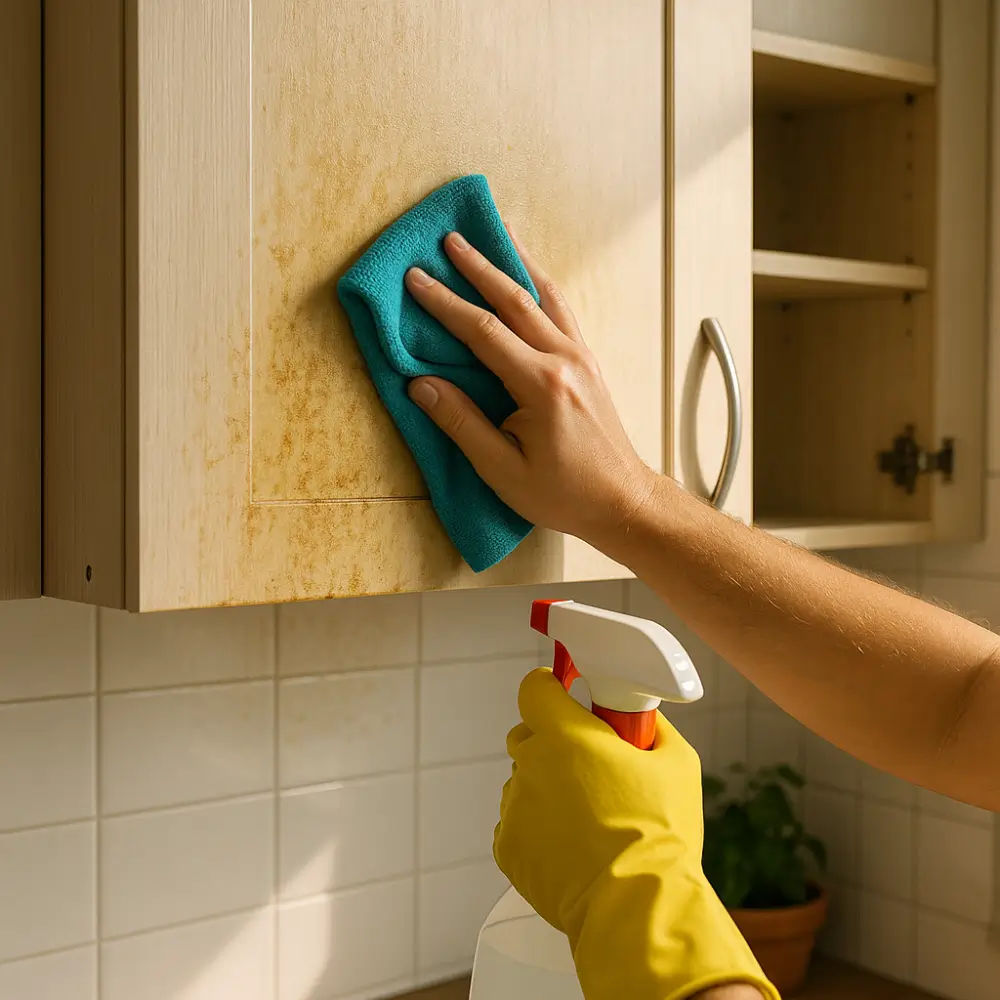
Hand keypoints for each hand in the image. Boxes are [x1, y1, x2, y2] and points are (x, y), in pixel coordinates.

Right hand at [405, 230, 655, 547]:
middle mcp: (565, 359)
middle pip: (514, 299)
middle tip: (449, 238)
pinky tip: (527, 273)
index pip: (483, 331)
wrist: (622, 500)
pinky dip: (540, 284)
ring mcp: (581, 357)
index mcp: (541, 385)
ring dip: (514, 262)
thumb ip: (462, 423)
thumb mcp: (503, 470)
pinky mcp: (588, 362)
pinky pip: (561, 310)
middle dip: (478, 266)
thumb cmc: (564, 493)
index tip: (415, 278)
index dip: (445, 303)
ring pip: (544, 295)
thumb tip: (420, 385)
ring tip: (495, 233)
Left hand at [494, 669, 777, 999]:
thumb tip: (641, 717)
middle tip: (589, 766)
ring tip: (587, 819)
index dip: (549, 690)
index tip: (562, 696)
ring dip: (545, 788)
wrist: (639, 907)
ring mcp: (515, 807)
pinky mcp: (507, 847)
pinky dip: (538, 829)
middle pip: (527, 736)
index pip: (534, 690)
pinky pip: (518, 823)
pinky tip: (572, 847)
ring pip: (523, 782)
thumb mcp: (677, 762)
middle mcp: (530, 765)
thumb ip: (652, 727)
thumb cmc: (661, 833)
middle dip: (552, 743)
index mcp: (565, 735)